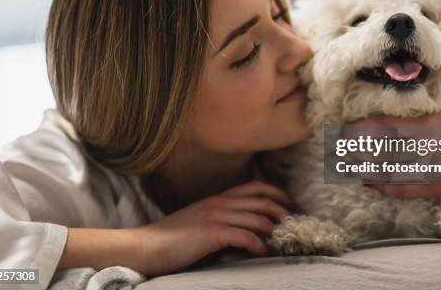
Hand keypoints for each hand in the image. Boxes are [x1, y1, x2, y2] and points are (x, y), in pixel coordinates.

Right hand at [131, 180, 294, 276]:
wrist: (146, 246)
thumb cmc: (173, 238)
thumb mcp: (201, 220)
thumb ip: (223, 219)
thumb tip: (247, 229)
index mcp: (218, 197)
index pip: (255, 186)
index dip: (277, 193)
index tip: (291, 204)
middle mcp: (219, 203)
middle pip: (262, 200)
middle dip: (283, 210)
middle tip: (295, 223)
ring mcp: (215, 217)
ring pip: (257, 218)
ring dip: (274, 230)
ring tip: (283, 241)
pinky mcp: (211, 234)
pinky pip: (244, 237)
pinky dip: (258, 245)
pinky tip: (263, 253)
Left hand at [347, 107, 440, 198]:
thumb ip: (417, 110)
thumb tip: (381, 109)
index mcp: (430, 124)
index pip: (386, 126)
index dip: (361, 129)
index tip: (344, 129)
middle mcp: (430, 147)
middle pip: (382, 149)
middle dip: (357, 149)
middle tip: (339, 147)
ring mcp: (433, 169)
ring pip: (389, 171)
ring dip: (365, 169)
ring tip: (348, 165)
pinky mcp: (435, 187)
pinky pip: (402, 189)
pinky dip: (382, 187)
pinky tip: (369, 182)